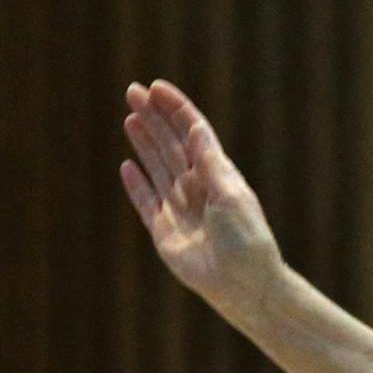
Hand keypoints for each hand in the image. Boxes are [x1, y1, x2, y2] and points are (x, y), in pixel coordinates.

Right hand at [119, 79, 284, 314]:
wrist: (243, 285)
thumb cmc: (246, 240)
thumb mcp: (231, 196)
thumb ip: (210, 164)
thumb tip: (196, 128)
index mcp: (219, 175)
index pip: (194, 133)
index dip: (177, 110)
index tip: (157, 87)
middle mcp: (199, 188)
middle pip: (171, 145)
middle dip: (154, 118)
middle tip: (132, 92)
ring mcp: (181, 209)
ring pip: (157, 167)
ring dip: (144, 143)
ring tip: (130, 118)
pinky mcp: (165, 231)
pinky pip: (146, 202)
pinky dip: (136, 185)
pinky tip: (126, 166)